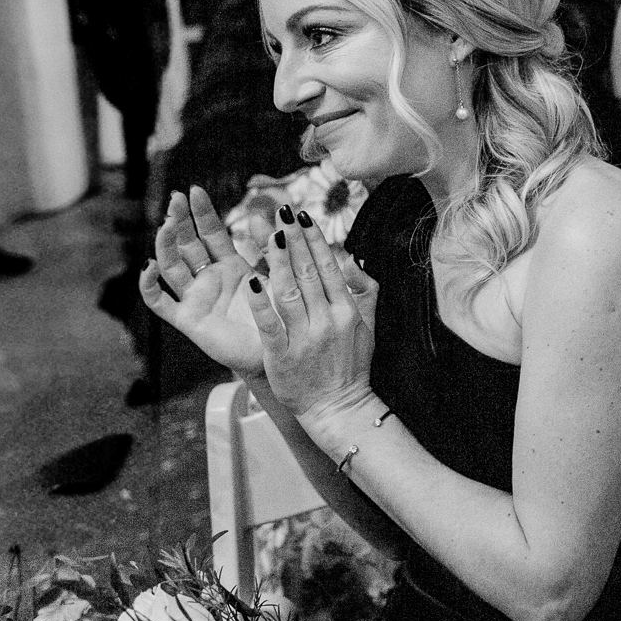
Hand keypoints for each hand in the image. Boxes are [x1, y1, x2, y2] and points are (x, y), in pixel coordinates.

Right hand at [138, 187, 260, 372]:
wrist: (277, 352)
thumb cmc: (280, 315)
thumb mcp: (277, 275)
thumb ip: (270, 247)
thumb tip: (264, 213)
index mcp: (230, 265)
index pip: (210, 232)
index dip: (201, 212)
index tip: (194, 189)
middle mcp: (208, 278)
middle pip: (187, 244)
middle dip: (180, 221)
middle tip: (175, 198)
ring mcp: (195, 298)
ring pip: (171, 267)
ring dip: (165, 246)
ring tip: (166, 226)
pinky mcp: (187, 319)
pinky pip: (160, 302)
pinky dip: (149, 285)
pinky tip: (149, 267)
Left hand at [248, 206, 379, 432]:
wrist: (339, 408)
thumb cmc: (351, 366)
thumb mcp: (368, 327)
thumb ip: (364, 292)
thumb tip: (353, 261)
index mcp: (347, 311)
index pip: (328, 267)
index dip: (314, 240)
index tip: (302, 217)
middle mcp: (327, 320)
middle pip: (308, 273)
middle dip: (294, 240)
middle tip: (282, 213)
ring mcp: (305, 338)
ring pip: (289, 292)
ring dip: (278, 262)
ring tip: (269, 236)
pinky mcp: (283, 356)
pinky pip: (270, 324)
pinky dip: (260, 302)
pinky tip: (252, 280)